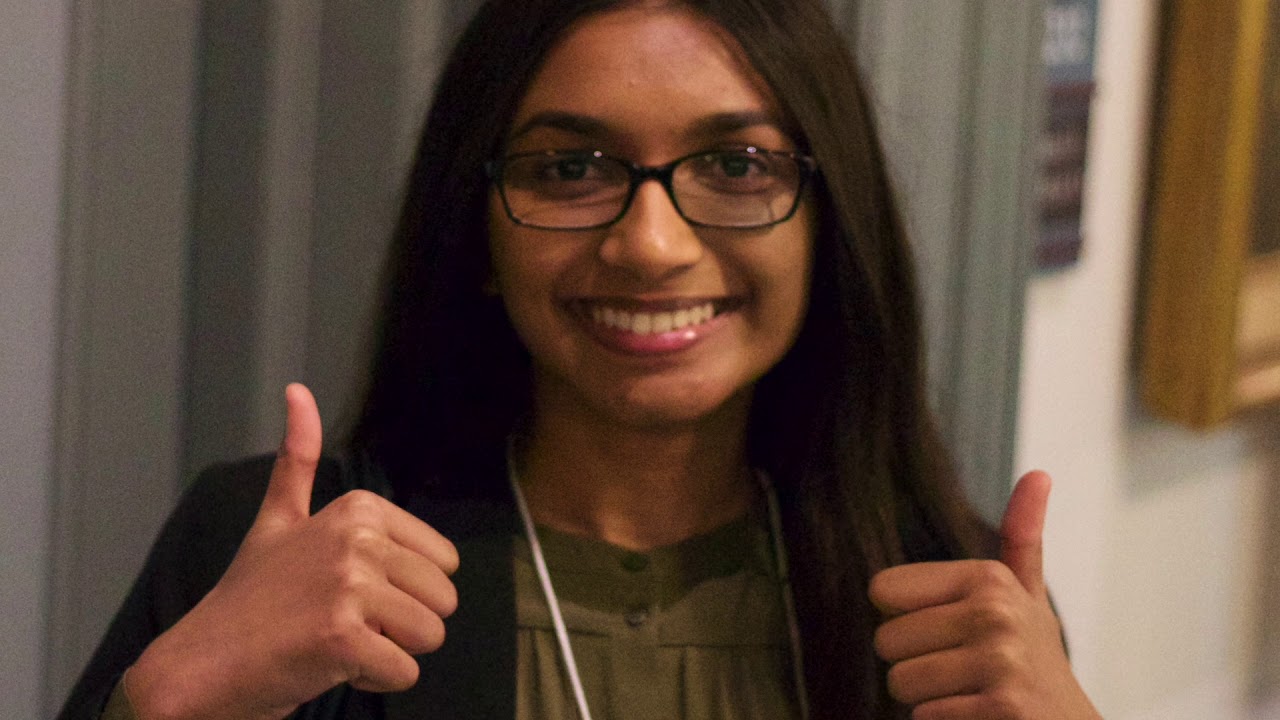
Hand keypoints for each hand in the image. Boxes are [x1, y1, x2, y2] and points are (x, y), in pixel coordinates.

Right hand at [126, 383, 459, 719]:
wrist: (200, 664)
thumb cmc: (249, 598)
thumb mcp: (278, 518)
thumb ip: (298, 460)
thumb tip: (298, 390)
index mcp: (358, 509)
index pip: (444, 563)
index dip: (404, 590)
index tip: (348, 590)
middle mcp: (357, 539)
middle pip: (443, 601)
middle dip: (402, 624)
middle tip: (343, 620)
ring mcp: (350, 586)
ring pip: (430, 636)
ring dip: (389, 653)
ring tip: (336, 639)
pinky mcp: (343, 636)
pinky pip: (405, 672)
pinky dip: (371, 680)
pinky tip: (326, 663)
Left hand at [869, 471, 1100, 719]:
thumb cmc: (1034, 662)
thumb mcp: (1026, 597)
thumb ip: (1022, 537)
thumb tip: (1039, 474)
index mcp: (989, 578)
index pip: (883, 590)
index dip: (904, 620)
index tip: (950, 632)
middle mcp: (997, 614)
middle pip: (886, 640)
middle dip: (914, 665)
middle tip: (963, 672)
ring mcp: (1001, 664)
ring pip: (900, 683)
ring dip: (927, 699)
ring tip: (970, 694)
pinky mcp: (1001, 710)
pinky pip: (924, 718)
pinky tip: (980, 717)